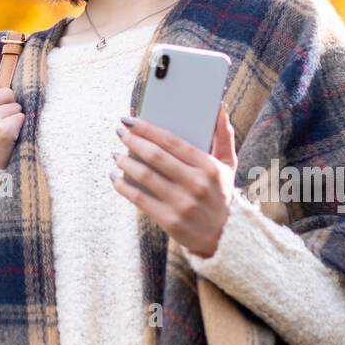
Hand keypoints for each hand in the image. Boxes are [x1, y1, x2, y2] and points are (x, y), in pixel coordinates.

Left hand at [111, 101, 237, 256]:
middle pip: (155, 156)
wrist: (225, 238)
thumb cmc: (221, 195)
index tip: (130, 119)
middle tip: (119, 131)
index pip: (172, 141)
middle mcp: (196, 184)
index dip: (147, 128)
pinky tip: (115, 177)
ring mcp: (182, 204)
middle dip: (132, 140)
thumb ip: (224, 136)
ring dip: (125, 162)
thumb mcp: (228, 165)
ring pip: (145, 176)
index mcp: (208, 166)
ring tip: (115, 154)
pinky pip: (140, 199)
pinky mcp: (170, 221)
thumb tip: (219, 106)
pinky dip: (123, 186)